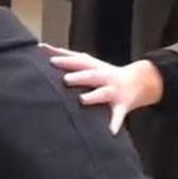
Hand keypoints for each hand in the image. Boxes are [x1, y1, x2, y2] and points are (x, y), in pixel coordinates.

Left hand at [42, 44, 163, 134]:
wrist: (137, 82)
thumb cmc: (103, 73)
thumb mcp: (87, 62)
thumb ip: (66, 56)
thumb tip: (40, 46)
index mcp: (94, 66)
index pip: (78, 61)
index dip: (65, 60)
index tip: (51, 60)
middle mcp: (104, 76)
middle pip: (91, 75)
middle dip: (79, 77)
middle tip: (65, 79)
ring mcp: (113, 91)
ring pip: (103, 93)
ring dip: (93, 96)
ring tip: (82, 100)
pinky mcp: (122, 106)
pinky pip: (118, 116)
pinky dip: (114, 124)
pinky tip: (110, 132)